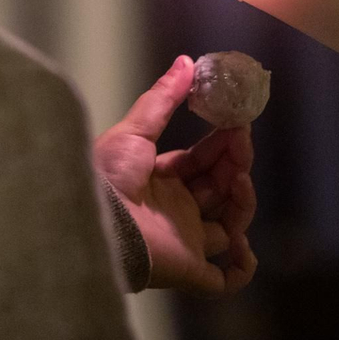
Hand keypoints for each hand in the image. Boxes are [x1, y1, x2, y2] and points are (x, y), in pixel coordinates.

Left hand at [94, 57, 258, 297]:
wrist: (96, 221)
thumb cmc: (109, 176)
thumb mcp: (136, 129)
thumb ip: (163, 98)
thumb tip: (186, 61)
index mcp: (160, 181)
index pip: (201, 163)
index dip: (220, 144)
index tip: (237, 123)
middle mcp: (175, 212)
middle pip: (219, 190)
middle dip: (234, 164)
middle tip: (240, 142)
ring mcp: (185, 242)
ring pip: (230, 225)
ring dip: (242, 201)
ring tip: (238, 179)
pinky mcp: (191, 270)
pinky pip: (225, 279)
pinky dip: (242, 267)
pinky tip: (242, 244)